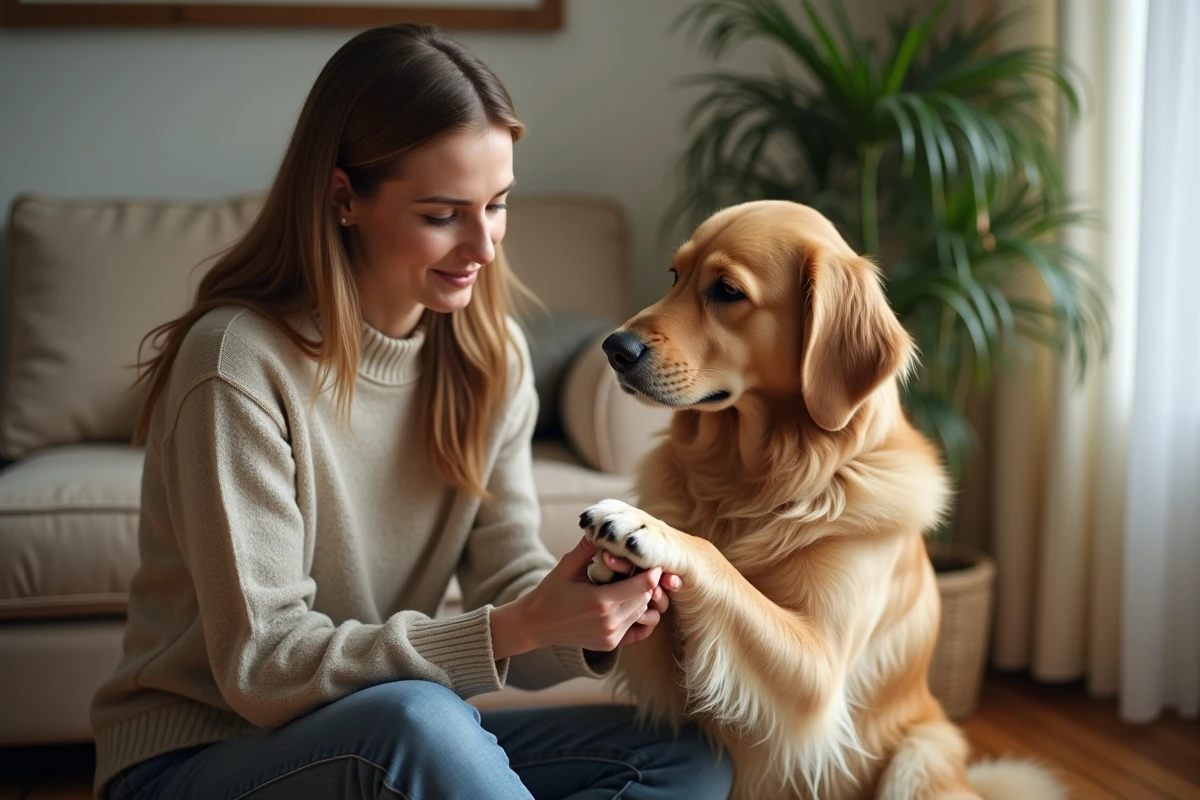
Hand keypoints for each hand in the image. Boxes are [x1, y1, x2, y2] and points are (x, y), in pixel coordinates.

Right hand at [490, 538, 662, 658]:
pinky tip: (629, 604)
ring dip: (640, 598)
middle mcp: (609, 622)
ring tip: (630, 584)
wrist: (535, 624)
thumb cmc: (550, 592)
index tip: (652, 562)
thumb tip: (601, 528)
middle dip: (646, 584)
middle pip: (645, 599)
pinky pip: (637, 628)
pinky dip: (638, 615)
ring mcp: (610, 637)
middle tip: (640, 570)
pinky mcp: (609, 645)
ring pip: (642, 613)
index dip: (651, 572)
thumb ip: (587, 548)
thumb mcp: (566, 566)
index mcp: (600, 602)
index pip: (642, 586)